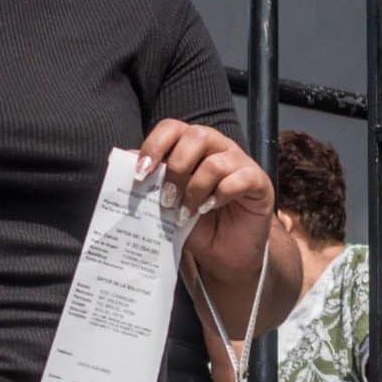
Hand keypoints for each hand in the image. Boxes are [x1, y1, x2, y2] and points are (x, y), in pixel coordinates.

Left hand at [138, 121, 274, 276]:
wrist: (225, 253)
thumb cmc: (197, 223)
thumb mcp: (167, 204)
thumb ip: (150, 181)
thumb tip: (122, 160)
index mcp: (192, 146)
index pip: (172, 127)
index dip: (154, 146)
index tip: (141, 173)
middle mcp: (218, 147)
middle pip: (197, 135)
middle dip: (176, 169)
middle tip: (166, 199)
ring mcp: (240, 162)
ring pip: (216, 162)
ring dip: (195, 190)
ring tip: (186, 213)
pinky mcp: (259, 181)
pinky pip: (240, 178)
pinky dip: (220, 195)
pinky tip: (209, 208)